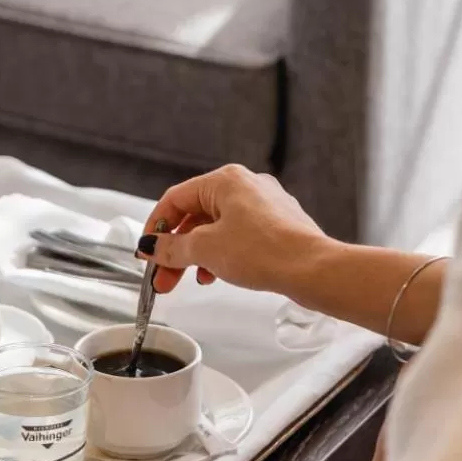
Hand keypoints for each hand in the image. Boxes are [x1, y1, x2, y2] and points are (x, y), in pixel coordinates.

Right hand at [138, 164, 326, 297]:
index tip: (147, 250)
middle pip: (195, 215)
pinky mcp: (276, 226)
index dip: (155, 227)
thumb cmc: (268, 252)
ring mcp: (264, 206)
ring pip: (217, 227)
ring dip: (197, 254)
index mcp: (225, 180)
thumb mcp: (206, 250)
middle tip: (163, 275)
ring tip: (189, 280)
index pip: (175, 199)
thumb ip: (172, 248)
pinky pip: (237, 236)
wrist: (314, 270)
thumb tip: (152, 246)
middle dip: (176, 249)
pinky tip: (217, 274)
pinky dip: (221, 254)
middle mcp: (246, 186)